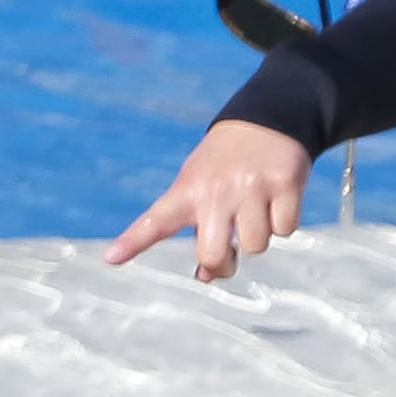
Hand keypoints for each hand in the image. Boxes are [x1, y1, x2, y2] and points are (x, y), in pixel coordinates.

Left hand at [105, 120, 313, 283]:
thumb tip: (206, 275)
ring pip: (256, 245)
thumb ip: (198, 229)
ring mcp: (250, 187)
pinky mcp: (284, 184)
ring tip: (256, 209)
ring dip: (259, 236)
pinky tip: (276, 200)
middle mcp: (215, 190)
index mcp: (187, 191)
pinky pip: (285, 229)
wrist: (267, 120)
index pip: (155, 222)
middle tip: (229, 253)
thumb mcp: (201, 187)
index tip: (110, 259)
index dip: (132, 242)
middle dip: (223, 264)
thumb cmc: (224, 165)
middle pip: (212, 254)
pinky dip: (283, 223)